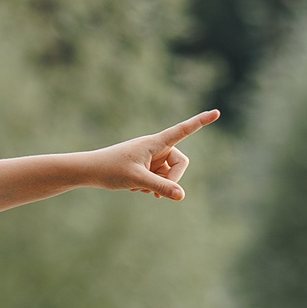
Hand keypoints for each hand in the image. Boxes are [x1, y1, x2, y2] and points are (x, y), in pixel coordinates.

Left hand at [83, 110, 217, 200]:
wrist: (90, 171)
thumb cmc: (111, 170)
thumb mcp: (137, 180)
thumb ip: (160, 187)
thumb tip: (182, 195)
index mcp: (155, 142)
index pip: (183, 130)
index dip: (201, 122)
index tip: (217, 112)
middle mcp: (156, 148)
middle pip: (180, 163)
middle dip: (173, 179)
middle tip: (157, 193)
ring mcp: (151, 158)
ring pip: (169, 174)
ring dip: (158, 185)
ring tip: (138, 187)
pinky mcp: (146, 167)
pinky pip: (159, 179)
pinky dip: (151, 187)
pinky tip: (135, 189)